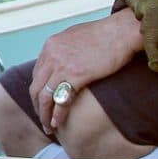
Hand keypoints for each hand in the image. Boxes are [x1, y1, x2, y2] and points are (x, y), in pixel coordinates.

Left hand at [29, 9, 142, 133]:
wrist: (121, 31)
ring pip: (45, 97)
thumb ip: (65, 49)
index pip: (37, 74)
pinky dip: (58, 114)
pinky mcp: (76, 75)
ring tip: (49, 127)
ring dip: (45, 115)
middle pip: (36, 87)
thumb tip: (63, 61)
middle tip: (43, 119)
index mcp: (51, 45)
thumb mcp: (76, 36)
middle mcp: (52, 55)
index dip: (38, 91)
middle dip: (37, 106)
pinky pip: (61, 100)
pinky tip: (59, 123)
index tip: (42, 103)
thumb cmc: (106, 34)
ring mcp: (62, 65)